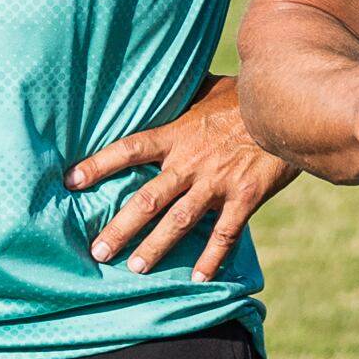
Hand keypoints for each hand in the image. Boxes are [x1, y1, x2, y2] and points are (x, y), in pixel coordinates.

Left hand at [68, 82, 298, 276]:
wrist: (288, 106)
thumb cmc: (246, 96)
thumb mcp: (208, 89)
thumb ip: (183, 96)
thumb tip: (162, 80)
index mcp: (177, 135)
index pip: (128, 149)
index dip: (97, 165)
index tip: (70, 182)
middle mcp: (190, 162)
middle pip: (147, 199)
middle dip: (120, 227)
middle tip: (98, 252)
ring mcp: (217, 182)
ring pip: (178, 221)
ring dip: (155, 248)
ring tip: (135, 269)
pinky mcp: (245, 197)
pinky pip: (224, 234)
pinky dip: (211, 258)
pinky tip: (198, 279)